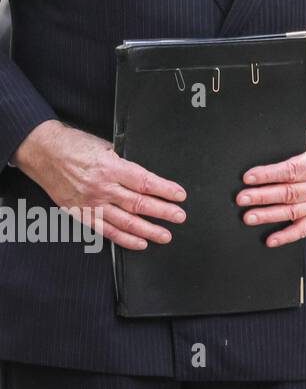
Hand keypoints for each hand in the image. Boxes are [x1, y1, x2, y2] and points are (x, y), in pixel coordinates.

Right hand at [12, 119, 185, 250]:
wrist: (43, 152)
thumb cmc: (75, 146)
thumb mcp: (106, 147)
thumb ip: (125, 164)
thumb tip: (148, 178)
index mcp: (110, 167)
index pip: (145, 182)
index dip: (165, 190)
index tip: (180, 196)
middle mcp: (102, 187)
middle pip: (138, 204)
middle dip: (163, 212)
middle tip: (179, 217)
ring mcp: (90, 203)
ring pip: (125, 221)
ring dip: (148, 230)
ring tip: (165, 235)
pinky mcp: (80, 213)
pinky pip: (105, 231)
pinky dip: (124, 239)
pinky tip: (140, 242)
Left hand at [236, 123, 305, 246]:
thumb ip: (293, 146)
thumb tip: (266, 153)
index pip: (291, 171)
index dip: (268, 175)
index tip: (248, 177)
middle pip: (289, 193)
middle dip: (263, 197)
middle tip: (242, 198)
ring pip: (293, 211)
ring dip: (269, 215)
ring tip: (249, 217)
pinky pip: (305, 228)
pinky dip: (288, 236)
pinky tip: (271, 240)